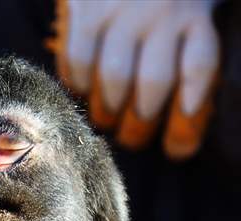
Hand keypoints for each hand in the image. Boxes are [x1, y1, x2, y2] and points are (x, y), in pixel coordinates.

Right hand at [53, 0, 219, 159]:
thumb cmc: (158, 0)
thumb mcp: (185, 17)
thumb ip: (183, 57)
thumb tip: (177, 116)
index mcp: (196, 14)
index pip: (198, 71)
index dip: (187, 118)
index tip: (176, 150)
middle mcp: (162, 12)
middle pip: (154, 82)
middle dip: (140, 124)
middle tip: (131, 138)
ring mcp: (122, 10)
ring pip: (114, 76)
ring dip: (107, 110)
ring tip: (105, 118)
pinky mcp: (86, 9)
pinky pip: (79, 59)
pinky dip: (78, 84)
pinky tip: (81, 91)